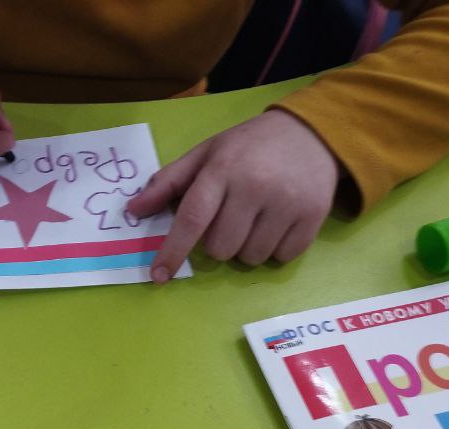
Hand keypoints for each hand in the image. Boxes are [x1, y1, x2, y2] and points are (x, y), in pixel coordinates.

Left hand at [127, 109, 338, 282]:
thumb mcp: (206, 153)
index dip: (173, 251)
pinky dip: (274, 249)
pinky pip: (281, 258)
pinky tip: (278, 223)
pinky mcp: (313, 216)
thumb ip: (168, 182)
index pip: (193, 218)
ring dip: (246, 248)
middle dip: (218, 242)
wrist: (311, 133)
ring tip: (256, 219)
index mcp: (222, 169)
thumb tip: (134, 210)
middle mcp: (254, 187)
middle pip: (220, 248)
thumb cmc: (248, 147)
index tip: (158, 276)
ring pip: (250, 258)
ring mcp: (287, 203)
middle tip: (230, 217)